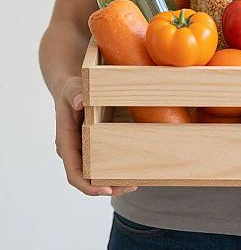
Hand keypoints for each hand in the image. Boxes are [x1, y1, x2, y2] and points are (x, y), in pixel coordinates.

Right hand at [54, 76, 136, 196]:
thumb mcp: (73, 89)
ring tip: (136, 183)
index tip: (106, 190)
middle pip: (88, 179)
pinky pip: (103, 162)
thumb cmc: (72, 90)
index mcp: (66, 143)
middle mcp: (74, 151)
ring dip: (114, 181)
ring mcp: (84, 150)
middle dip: (108, 187)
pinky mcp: (94, 146)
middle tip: (131, 186)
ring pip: (97, 174)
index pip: (73, 172)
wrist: (72, 89)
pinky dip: (116, 169)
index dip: (88, 186)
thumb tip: (80, 102)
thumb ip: (76, 94)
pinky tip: (133, 169)